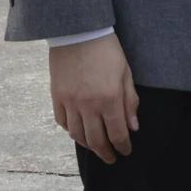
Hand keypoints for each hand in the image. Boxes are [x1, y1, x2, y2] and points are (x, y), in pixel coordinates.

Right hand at [50, 34, 139, 163]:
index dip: (123, 147)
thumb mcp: (125, 73)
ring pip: (78, 135)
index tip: (126, 151)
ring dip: (88, 145)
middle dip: (106, 153)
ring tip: (96, 147)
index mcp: (109, 99)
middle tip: (111, 158)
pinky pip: (63, 122)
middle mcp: (89, 105)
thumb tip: (133, 128)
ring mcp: (70, 102)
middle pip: (96, 141)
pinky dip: (71, 131)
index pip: (117, 134)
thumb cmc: (107, 50)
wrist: (78, 31)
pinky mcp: (57, 97)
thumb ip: (130, 102)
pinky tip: (79, 131)